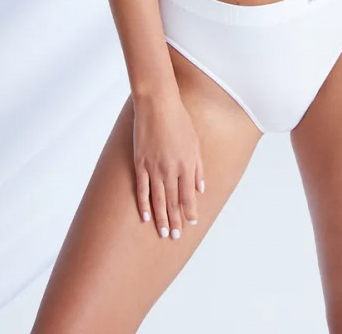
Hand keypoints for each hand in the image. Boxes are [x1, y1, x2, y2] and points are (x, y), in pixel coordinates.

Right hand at [132, 91, 204, 238]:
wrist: (157, 104)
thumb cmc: (179, 120)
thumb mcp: (195, 142)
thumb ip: (198, 167)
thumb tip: (201, 189)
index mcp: (187, 164)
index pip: (189, 196)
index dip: (190, 211)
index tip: (190, 223)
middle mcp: (171, 169)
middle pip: (173, 201)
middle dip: (176, 220)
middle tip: (175, 236)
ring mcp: (154, 167)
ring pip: (158, 199)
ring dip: (161, 218)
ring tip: (163, 232)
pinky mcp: (140, 163)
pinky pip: (142, 189)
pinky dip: (144, 204)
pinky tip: (146, 216)